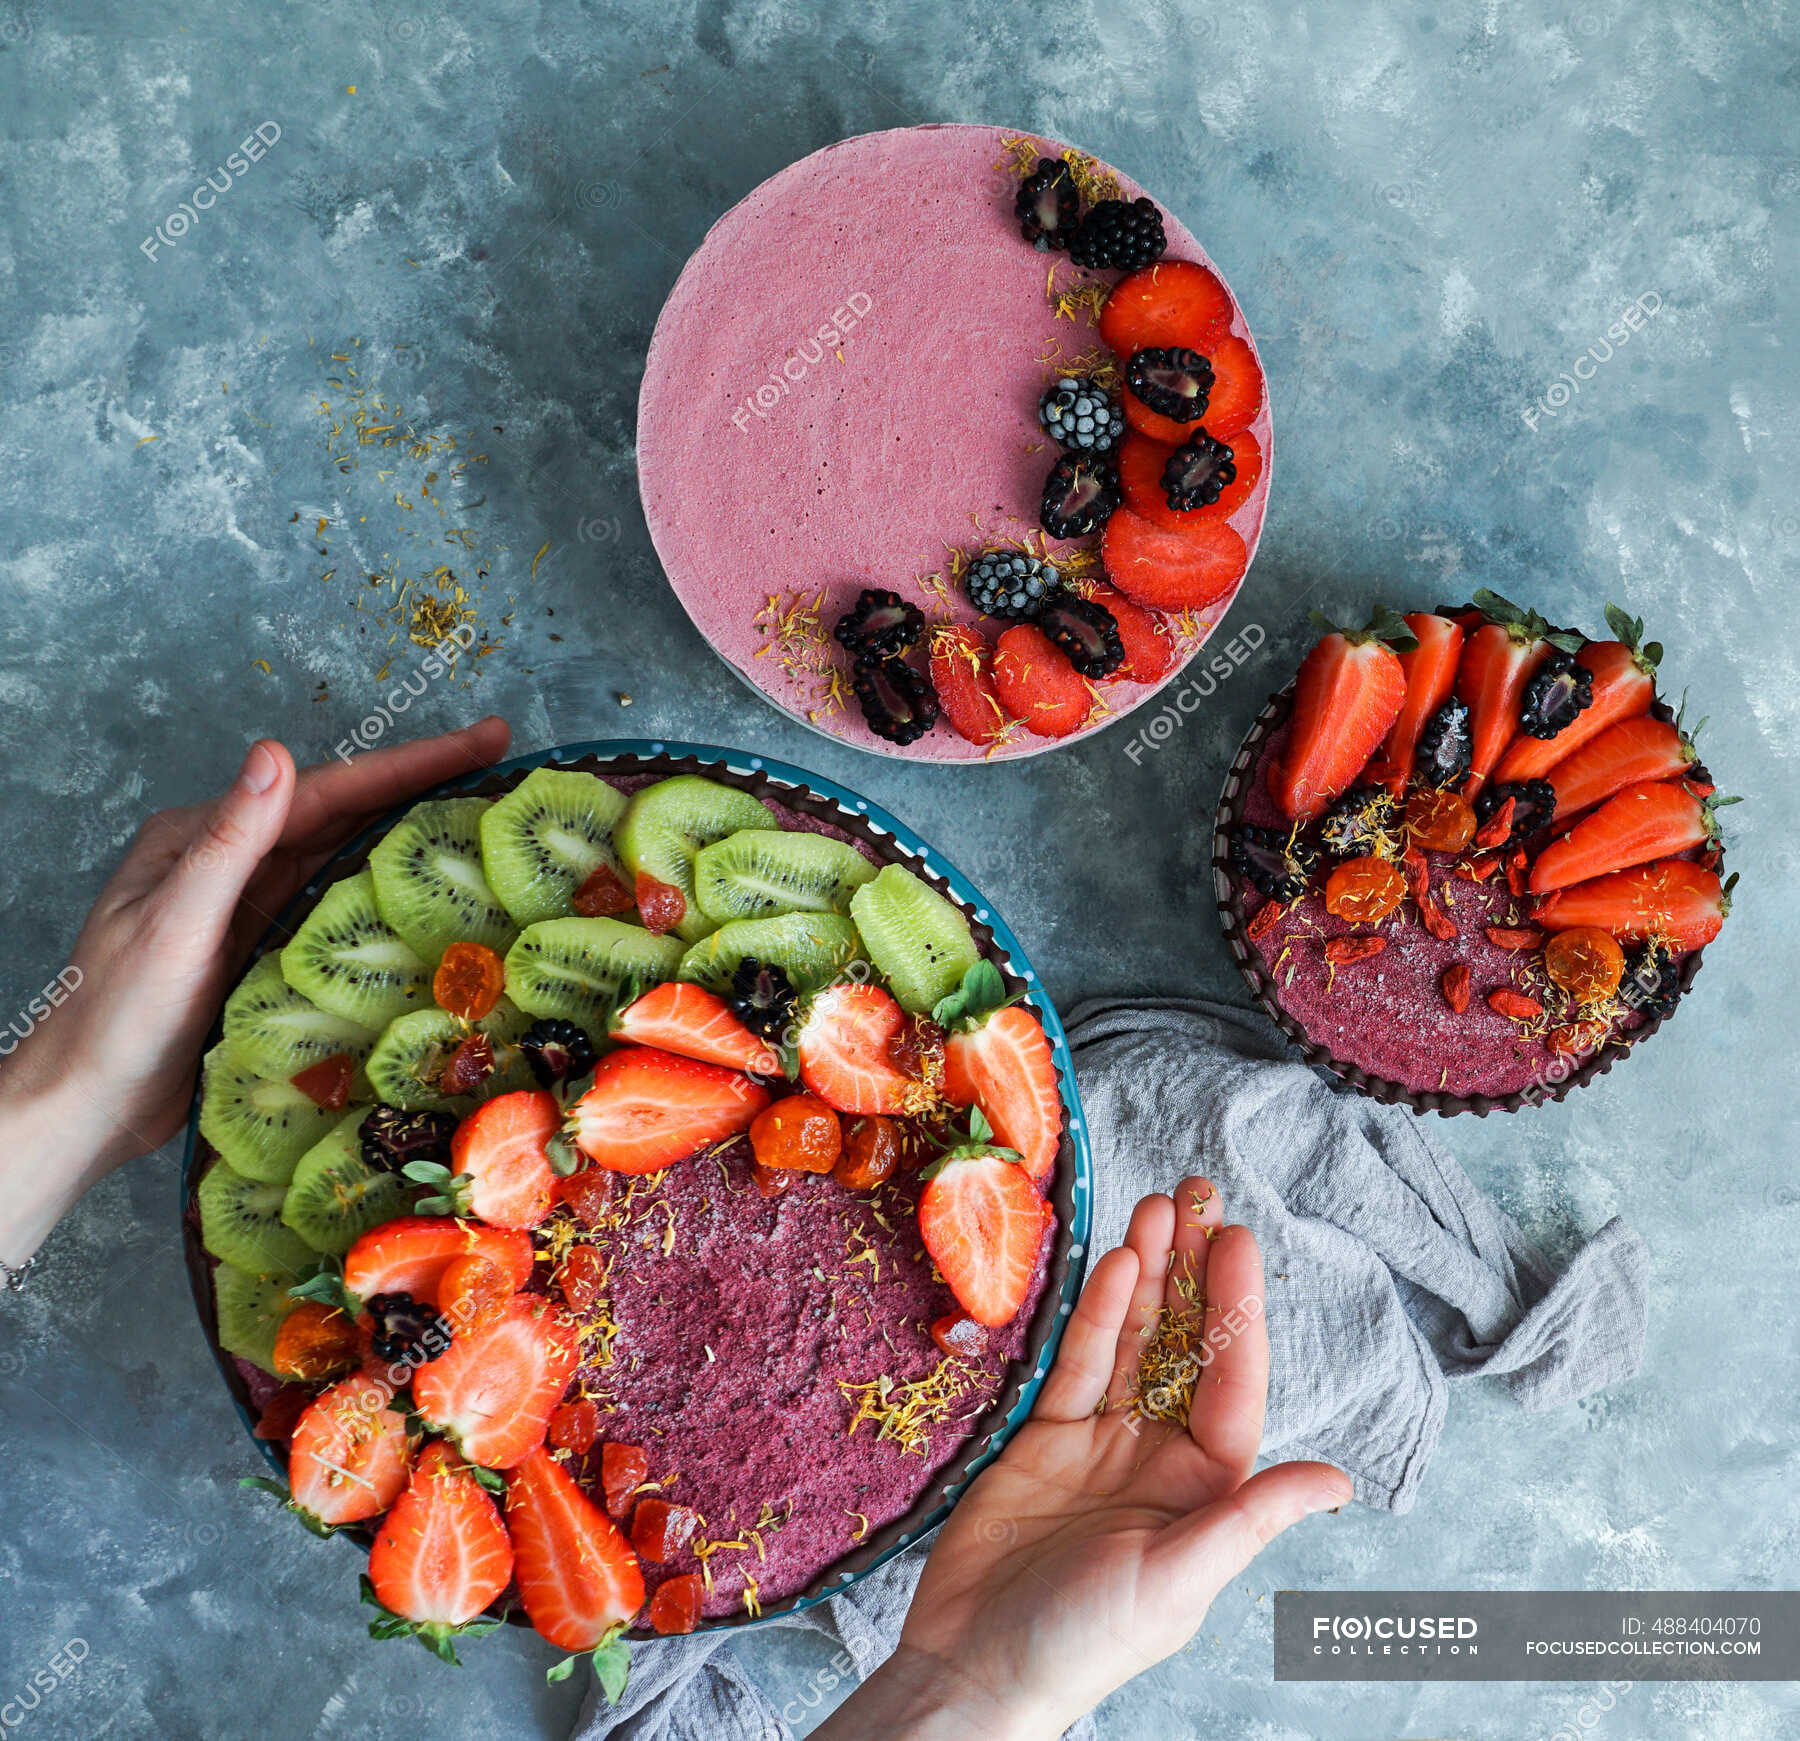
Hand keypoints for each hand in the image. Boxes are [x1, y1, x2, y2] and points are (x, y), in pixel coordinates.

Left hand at [0, 718, 511, 1267]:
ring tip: (485, 810)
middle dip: (425, 781)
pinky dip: (391, 892)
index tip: (482, 740)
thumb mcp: (175, 926)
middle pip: (345, 812)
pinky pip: (342, 910)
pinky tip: (434, 893)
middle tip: (501, 757)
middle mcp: (233, 862)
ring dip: (415, 829)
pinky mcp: (268, 952)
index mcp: (205, 839)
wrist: (88, 1108)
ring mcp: (253, 907)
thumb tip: (276, 754)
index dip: (409, 763)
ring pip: (349, 856)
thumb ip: (228, 843)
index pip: (324, 790)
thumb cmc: (116, 1020)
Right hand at [820, 1178, 1350, 1740]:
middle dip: (1193, 1272)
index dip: (1237, 1311)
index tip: (1239, 1242)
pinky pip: (1078, 1363)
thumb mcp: (1177, 1581)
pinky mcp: (1045, 1436)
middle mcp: (1162, 1456)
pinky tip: (1113, 1265)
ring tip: (1157, 1207)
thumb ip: (1249, 1519)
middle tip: (1199, 1195)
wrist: (976, 1667)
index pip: (1233, 1382)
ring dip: (1147, 1275)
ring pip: (1133, 1341)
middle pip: (1185, 1346)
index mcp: (1207, 1490)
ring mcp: (1102, 1441)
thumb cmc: (1086, 1643)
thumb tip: (1338, 1481)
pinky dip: (1095, 1315)